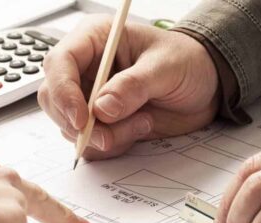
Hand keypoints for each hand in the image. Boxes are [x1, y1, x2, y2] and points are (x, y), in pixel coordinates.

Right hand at [39, 15, 219, 158]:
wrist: (207, 85)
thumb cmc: (187, 61)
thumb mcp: (166, 67)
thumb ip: (134, 86)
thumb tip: (101, 108)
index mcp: (95, 40)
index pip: (59, 63)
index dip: (64, 92)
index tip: (82, 119)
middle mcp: (86, 69)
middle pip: (54, 99)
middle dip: (79, 124)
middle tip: (110, 136)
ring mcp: (91, 98)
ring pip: (70, 126)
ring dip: (105, 136)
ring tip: (143, 122)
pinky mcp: (102, 122)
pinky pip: (90, 143)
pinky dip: (113, 145)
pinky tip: (141, 127)